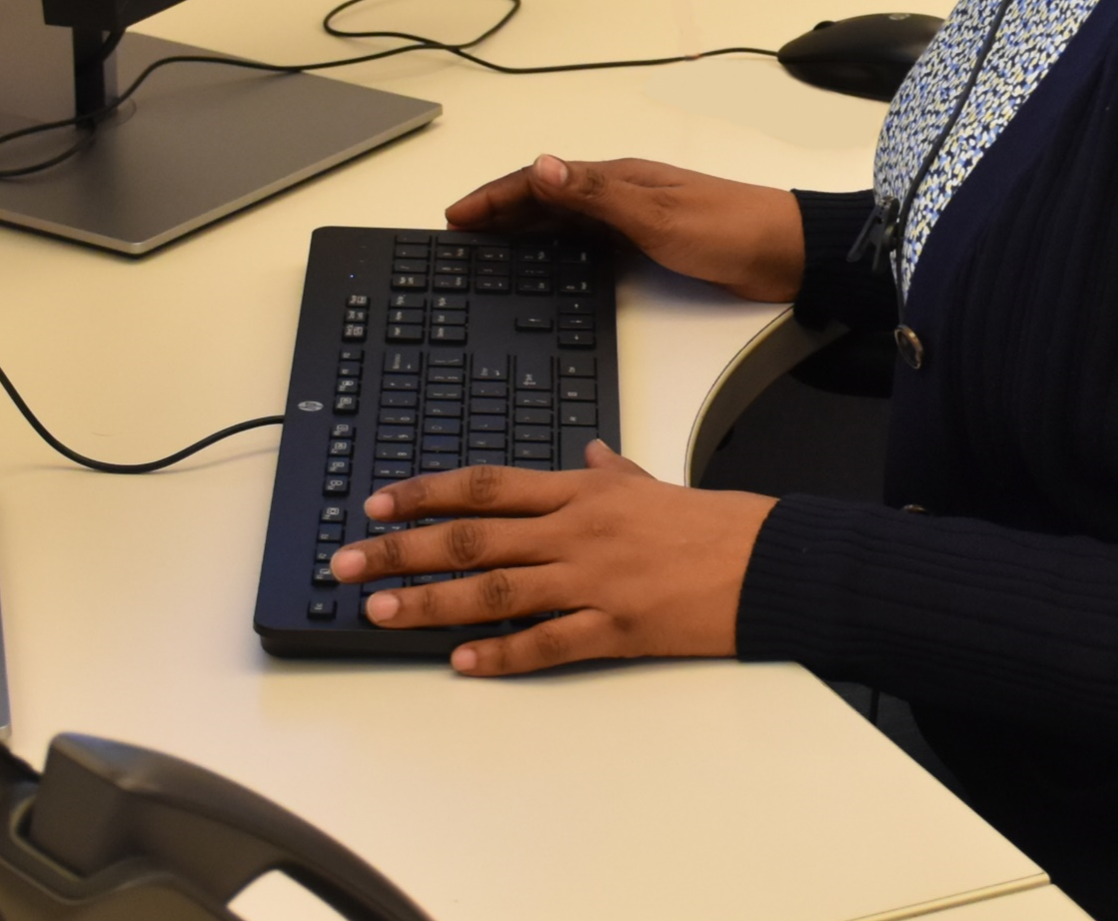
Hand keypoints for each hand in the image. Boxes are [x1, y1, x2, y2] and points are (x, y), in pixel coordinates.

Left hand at [329, 443, 776, 673]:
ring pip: (496, 590)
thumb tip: (585, 456)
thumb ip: (611, 473)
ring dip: (431, 602)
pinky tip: (462, 662)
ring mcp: (594, 581)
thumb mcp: (654, 483)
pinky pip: (547, 643)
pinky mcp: (615, 629)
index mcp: (584, 493)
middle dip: (403, 550)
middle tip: (348, 563)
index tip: (379, 502)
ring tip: (380, 612)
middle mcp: (578, 531)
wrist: (768, 561)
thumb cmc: (714, 523)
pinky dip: (502, 654)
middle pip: (474, 537)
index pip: (488, 486)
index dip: (428, 493)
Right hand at [446, 155, 804, 302]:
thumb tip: (541, 167)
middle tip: (460, 233)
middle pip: (547, 197)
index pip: (541, 180)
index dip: (495, 196)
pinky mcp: (651, 242)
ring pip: (566, 219)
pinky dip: (558, 248)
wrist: (789, 254)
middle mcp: (622, 193)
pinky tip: (549, 265)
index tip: (456, 215)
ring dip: (526, 228)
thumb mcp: (657, 216)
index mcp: (618, 179)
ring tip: (489, 248)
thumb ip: (597, 196)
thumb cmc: (731, 229)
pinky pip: (589, 241)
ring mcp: (637, 217)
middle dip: (500, 211)